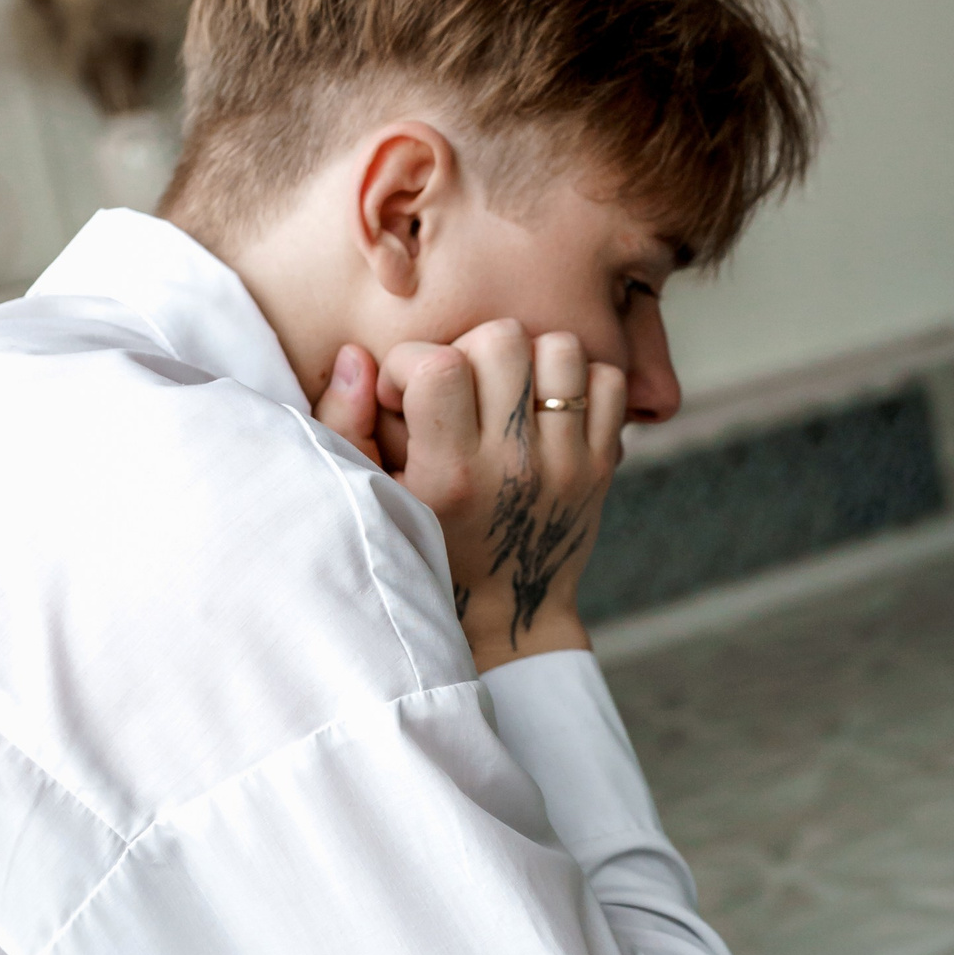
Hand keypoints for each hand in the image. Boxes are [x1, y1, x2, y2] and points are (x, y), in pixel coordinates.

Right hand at [313, 323, 626, 668]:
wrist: (504, 614)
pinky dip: (579, 379)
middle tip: (459, 388)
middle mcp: (513, 465)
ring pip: (560, 348)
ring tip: (504, 391)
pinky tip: (545, 406)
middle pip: (503, 340)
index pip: (440, 366)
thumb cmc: (424, 550)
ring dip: (528, 357)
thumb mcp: (368, 499)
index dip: (412, 361)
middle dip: (469, 349)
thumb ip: (344, 425)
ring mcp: (567, 463)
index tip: (404, 393)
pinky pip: (609, 380)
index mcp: (450, 474)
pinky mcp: (603, 465)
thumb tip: (358, 355)